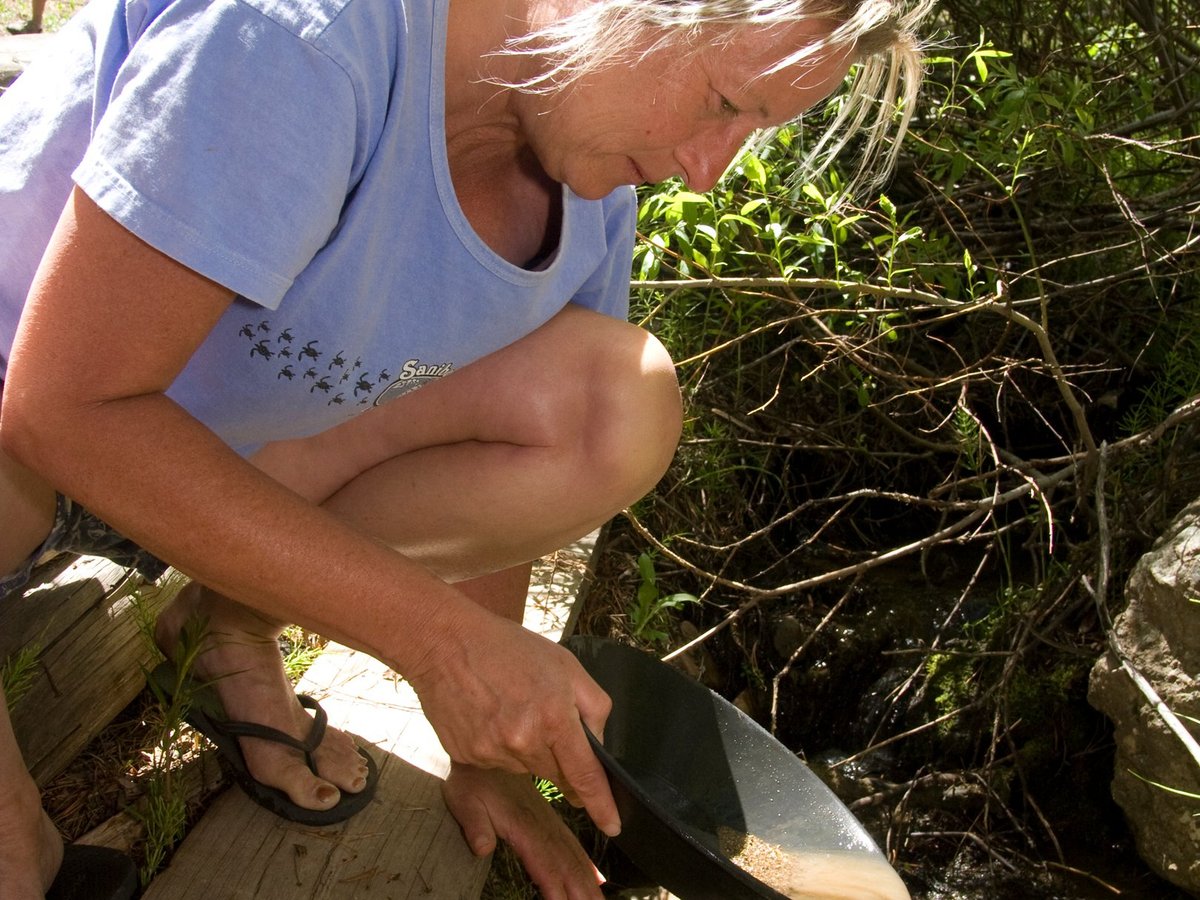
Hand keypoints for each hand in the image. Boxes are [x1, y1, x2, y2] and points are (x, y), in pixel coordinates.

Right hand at [408, 607, 619, 837]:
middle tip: (545, 723)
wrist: (446, 643)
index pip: (584, 775)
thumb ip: (593, 707)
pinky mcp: (468, 757)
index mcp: (555, 718)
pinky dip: (499, 746)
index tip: (612, 826)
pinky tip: (489, 715)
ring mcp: (493, 752)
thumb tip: (598, 744)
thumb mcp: (566, 664)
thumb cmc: (509, 649)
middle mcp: (524, 741)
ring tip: (510, 706)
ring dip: (527, 748)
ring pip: (525, 768)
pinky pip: (496, 763)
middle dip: (559, 758)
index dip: (600, 805)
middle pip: (556, 774)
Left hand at [442, 763, 604, 899]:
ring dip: (588, 881)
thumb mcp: (464, 801)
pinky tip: (597, 878)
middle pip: (568, 863)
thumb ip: (474, 826)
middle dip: (582, 889)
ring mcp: (548, 823)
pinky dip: (587, 864)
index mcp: (523, 825)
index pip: (545, 862)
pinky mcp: (548, 822)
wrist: (483, 755)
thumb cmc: (471, 782)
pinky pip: (572, 845)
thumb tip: (482, 847)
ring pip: (574, 856)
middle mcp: (541, 825)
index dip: (557, 886)